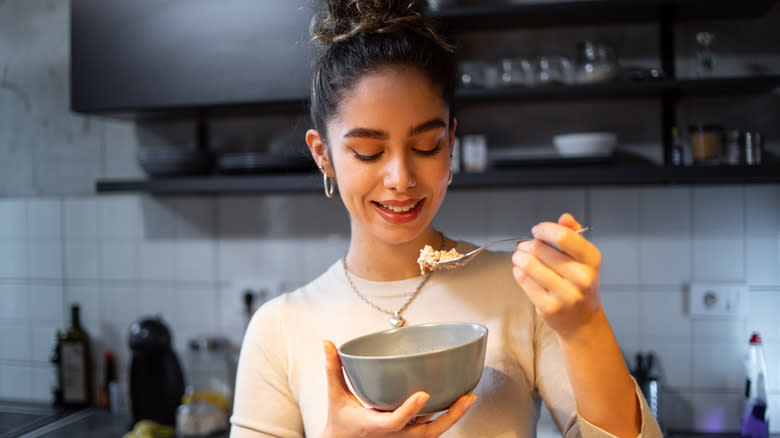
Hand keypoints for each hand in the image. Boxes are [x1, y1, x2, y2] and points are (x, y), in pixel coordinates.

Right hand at [320, 340, 476, 437]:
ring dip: (453, 416)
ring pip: (434, 433)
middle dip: (450, 417)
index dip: (410, 410)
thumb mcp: (335, 395)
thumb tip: (328, 343)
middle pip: (427, 432)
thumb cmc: (341, 421)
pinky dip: (446, 418)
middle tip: (466, 397)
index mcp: (375, 426)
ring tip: (469, 396)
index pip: (396, 421)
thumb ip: (333, 369)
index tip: (423, 394)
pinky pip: (431, 429)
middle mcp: (394, 436)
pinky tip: (458, 401)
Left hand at [511, 213, 601, 338]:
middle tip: (524, 246)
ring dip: (519, 257)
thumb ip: (573, 234)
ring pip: (529, 264)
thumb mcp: (584, 258)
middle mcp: (582, 278)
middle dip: (527, 244)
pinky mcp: (549, 307)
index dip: (545, 230)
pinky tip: (521, 271)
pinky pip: (524, 281)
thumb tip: (564, 218)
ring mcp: (566, 294)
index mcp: (591, 260)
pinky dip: (518, 272)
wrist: (583, 321)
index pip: (564, 237)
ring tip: (519, 257)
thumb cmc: (580, 284)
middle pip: (541, 249)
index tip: (536, 230)